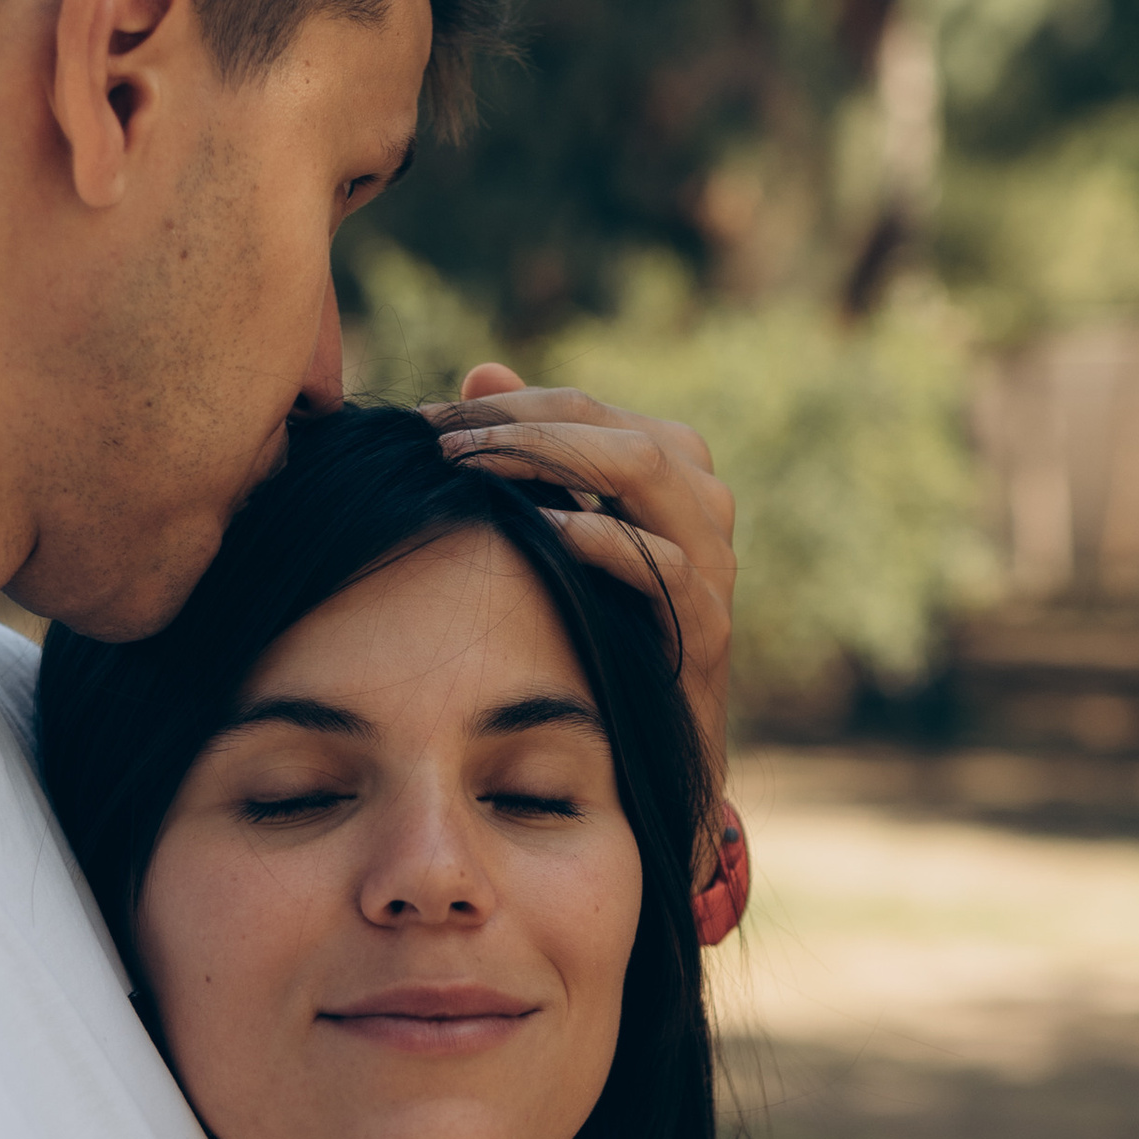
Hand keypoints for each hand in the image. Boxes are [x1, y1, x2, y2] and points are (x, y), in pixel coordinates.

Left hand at [423, 364, 736, 790]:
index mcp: (668, 472)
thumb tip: (481, 371)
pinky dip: (602, 537)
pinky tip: (542, 531)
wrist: (646, 767)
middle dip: (518, 425)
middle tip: (438, 443)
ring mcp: (715, 566)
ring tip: (472, 470)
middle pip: (613, 426)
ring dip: (551, 459)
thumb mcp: (553, 542)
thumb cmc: (588, 644)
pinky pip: (665, 564)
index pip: (582, 408)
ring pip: (648, 469)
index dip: (502, 407)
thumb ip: (529, 458)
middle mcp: (702, 506)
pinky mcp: (710, 633)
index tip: (423, 423)